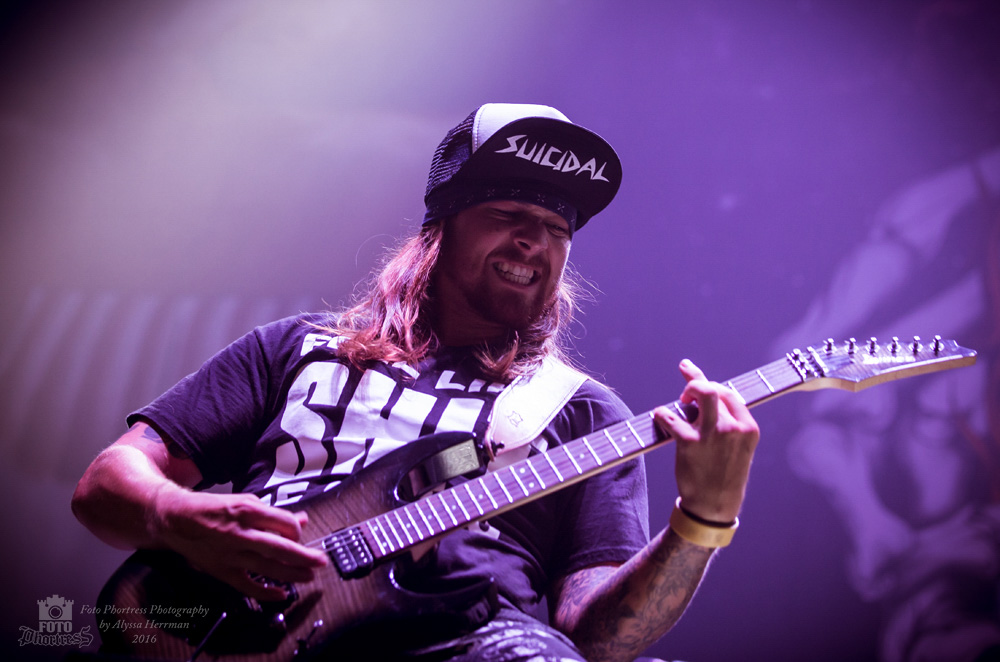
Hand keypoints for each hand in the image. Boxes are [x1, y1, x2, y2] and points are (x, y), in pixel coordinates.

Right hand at [151, 486, 328, 600]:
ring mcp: (230, 553)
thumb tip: (301, 520)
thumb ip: (273, 513)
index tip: (301, 532)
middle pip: (279, 547)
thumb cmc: (212, 508)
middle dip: (304, 556)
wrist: (175, 519)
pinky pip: (247, 585)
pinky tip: (281, 594)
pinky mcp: (222, 570)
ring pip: (267, 567)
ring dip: (292, 574)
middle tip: (321, 561)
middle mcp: (240, 533)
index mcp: (247, 510)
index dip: (297, 529)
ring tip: (309, 576)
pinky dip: (265, 592)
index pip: (283, 522)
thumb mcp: (245, 501)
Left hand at [653, 359, 759, 522]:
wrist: (713, 506)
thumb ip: (730, 424)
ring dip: (687, 390)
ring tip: (680, 400)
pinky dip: (662, 414)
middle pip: (714, 388)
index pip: (731, 394)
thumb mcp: (739, 449)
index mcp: (748, 428)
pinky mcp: (690, 442)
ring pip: (700, 392)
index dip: (714, 386)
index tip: (701, 383)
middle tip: (686, 393)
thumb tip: (710, 400)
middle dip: (697, 382)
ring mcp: (712, 433)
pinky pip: (672, 416)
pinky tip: (660, 417)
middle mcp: (733, 427)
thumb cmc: (724, 475)